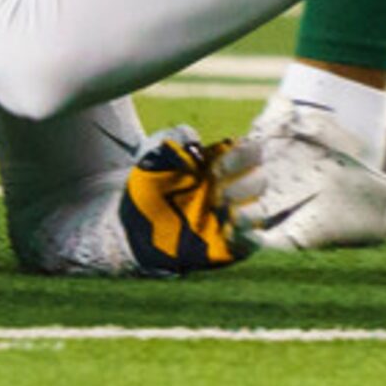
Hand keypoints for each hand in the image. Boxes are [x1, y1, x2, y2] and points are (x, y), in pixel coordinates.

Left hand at [115, 127, 250, 274]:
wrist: (126, 223)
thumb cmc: (147, 184)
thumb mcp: (155, 153)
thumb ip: (175, 138)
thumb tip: (193, 139)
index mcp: (225, 163)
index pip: (253, 153)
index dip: (243, 156)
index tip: (216, 165)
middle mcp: (234, 189)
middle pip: (260, 182)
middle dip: (243, 185)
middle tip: (215, 193)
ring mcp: (232, 218)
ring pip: (260, 213)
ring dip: (249, 212)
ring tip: (228, 214)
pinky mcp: (226, 246)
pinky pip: (251, 243)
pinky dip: (249, 239)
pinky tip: (231, 233)